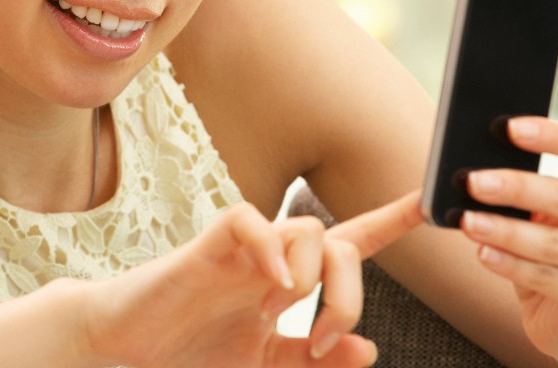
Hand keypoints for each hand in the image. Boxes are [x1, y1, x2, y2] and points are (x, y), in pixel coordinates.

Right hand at [87, 193, 420, 366]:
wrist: (127, 352)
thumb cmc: (189, 354)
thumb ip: (314, 361)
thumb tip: (367, 347)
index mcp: (287, 284)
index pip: (350, 245)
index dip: (391, 223)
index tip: (431, 205)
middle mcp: (270, 260)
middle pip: (337, 238)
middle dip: (349, 290)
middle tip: (324, 340)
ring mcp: (240, 252)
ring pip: (305, 227)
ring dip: (313, 276)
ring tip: (286, 315)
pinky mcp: (206, 249)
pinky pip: (249, 221)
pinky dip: (269, 247)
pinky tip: (269, 284)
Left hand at [461, 117, 557, 364]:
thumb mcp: (550, 210)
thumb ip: (529, 186)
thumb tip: (476, 169)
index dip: (551, 135)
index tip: (507, 126)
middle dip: (516, 188)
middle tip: (472, 181)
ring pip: (555, 243)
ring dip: (505, 230)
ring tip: (468, 220)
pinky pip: (548, 279)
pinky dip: (510, 265)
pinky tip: (484, 254)